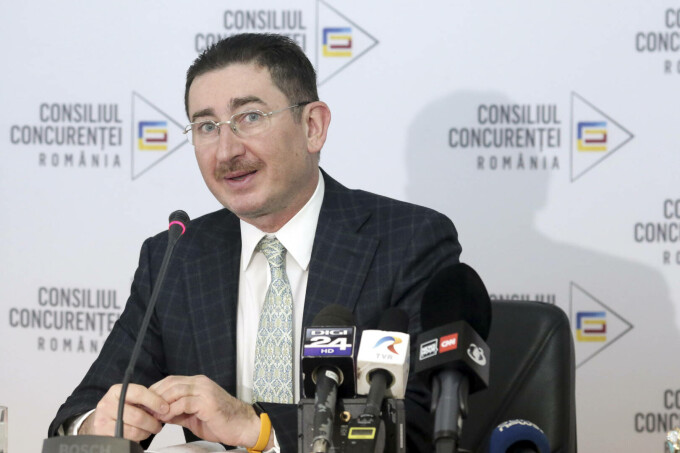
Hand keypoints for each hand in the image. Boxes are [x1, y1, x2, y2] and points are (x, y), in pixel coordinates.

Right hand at [79, 383, 168, 440]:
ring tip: (149, 430)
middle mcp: (107, 404)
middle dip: (152, 422)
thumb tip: (164, 406)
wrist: (100, 419)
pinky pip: (126, 439)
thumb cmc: (120, 408)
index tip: (165, 408)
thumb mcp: (130, 399)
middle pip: (138, 416)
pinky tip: (139, 434)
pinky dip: (136, 439)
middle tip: (158, 424)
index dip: (155, 401)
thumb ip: (145, 399)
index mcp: (117, 391)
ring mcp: (103, 420)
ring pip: (133, 430)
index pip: (139, 393)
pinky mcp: (103, 434)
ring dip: (146, 432)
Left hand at [150, 375, 267, 448]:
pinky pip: (184, 403)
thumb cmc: (221, 421)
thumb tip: (160, 414)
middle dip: (155, 396)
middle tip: (144, 408)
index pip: (171, 381)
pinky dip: (172, 410)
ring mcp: (205, 391)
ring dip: (162, 403)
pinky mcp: (207, 402)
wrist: (242, 426)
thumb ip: (179, 412)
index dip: (156, 390)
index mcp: (198, 383)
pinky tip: (166, 418)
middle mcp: (201, 383)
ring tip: (153, 414)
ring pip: (176, 390)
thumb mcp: (194, 416)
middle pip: (171, 383)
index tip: (145, 402)